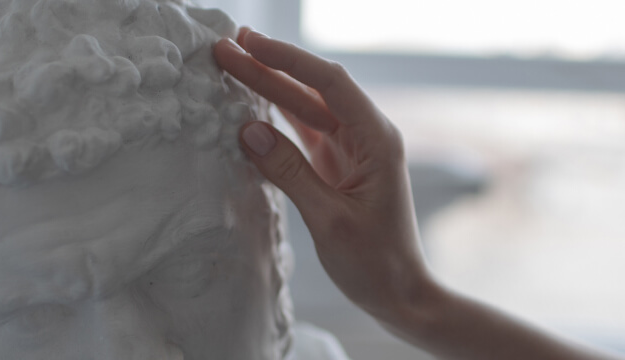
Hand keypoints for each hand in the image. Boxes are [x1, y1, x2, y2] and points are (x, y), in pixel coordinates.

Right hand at [214, 29, 624, 359]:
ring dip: (271, 89)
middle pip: (314, 91)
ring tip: (232, 65)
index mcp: (377, 140)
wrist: (400, 294)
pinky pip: (305, 134)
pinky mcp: (340, 168)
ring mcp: (353, 152)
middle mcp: (368, 137)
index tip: (249, 44)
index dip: (288, 59)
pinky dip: (278, 120)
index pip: (330, 83)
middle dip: (270, 68)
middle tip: (225, 48)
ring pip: (307, 110)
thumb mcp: (328, 219)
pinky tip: (252, 105)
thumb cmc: (375, 262)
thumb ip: (289, 172)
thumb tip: (248, 130)